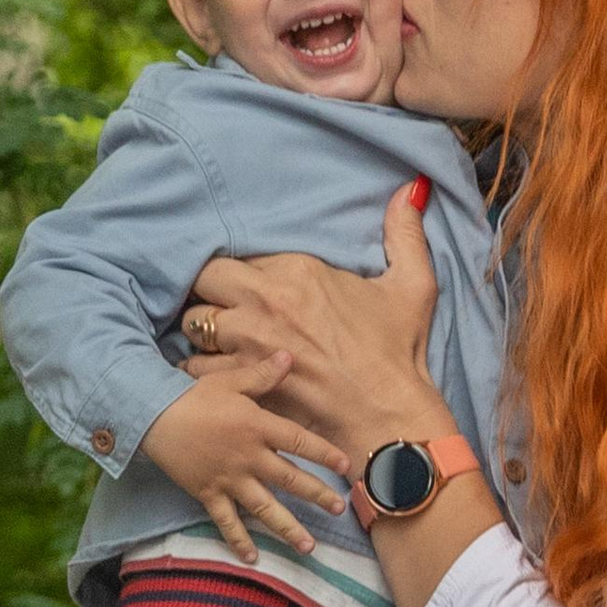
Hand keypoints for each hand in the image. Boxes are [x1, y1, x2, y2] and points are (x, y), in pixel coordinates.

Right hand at [139, 380, 352, 566]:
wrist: (153, 416)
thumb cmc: (193, 396)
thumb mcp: (230, 381)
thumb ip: (262, 375)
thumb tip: (289, 357)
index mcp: (258, 427)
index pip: (300, 442)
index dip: (324, 454)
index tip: (345, 465)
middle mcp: (249, 457)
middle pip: (290, 480)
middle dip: (317, 495)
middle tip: (339, 509)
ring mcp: (229, 479)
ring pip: (265, 508)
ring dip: (287, 528)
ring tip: (309, 546)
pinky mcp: (208, 494)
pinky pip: (227, 522)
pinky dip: (239, 540)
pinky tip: (252, 558)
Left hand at [184, 181, 449, 472]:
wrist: (388, 416)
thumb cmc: (398, 354)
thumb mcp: (412, 287)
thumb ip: (405, 234)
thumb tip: (412, 189)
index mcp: (296, 271)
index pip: (238, 255)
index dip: (237, 272)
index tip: (243, 285)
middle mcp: (263, 301)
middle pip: (202, 280)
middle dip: (208, 292)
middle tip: (222, 307)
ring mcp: (247, 342)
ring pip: (193, 324)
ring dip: (202, 333)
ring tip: (216, 343)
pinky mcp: (240, 380)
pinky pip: (195, 366)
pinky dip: (201, 368)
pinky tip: (216, 372)